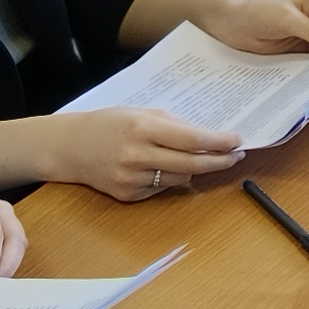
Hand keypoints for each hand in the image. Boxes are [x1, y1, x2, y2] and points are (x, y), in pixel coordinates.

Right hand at [44, 107, 243, 201]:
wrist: (70, 147)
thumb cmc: (109, 124)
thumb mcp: (141, 113)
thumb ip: (174, 125)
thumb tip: (209, 137)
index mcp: (142, 128)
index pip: (191, 139)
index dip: (219, 142)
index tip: (237, 141)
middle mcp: (137, 155)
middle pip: (192, 164)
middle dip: (219, 161)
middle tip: (235, 156)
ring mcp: (132, 178)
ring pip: (180, 179)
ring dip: (193, 169)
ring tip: (191, 156)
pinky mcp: (129, 195)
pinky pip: (162, 188)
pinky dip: (169, 178)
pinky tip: (158, 166)